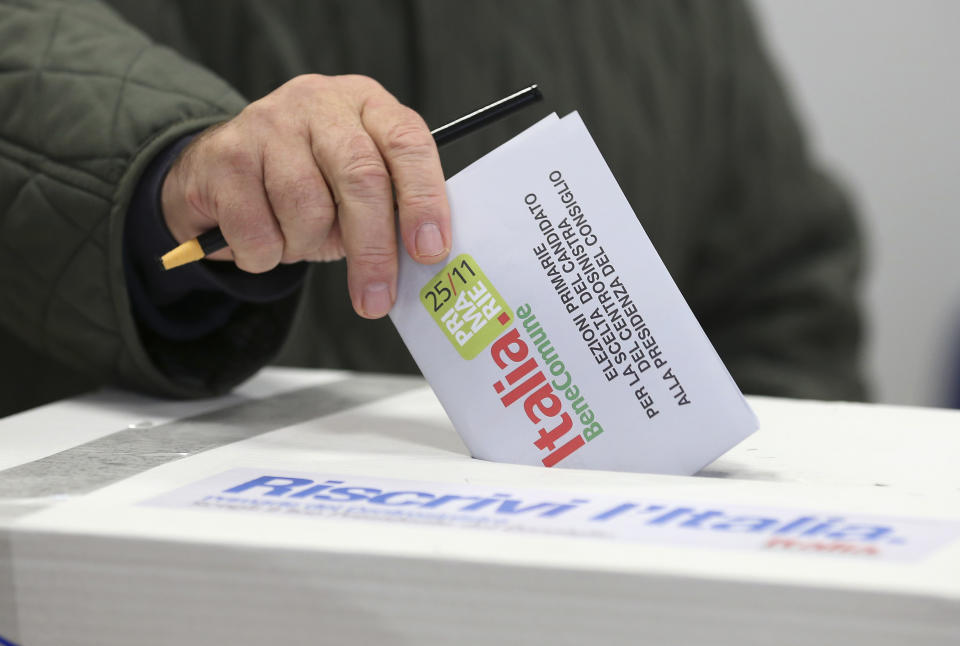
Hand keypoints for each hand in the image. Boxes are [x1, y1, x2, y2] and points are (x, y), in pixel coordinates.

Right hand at [161, 74, 450, 317]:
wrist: (217, 170)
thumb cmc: (308, 184)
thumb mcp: (355, 188)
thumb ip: (392, 210)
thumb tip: (423, 259)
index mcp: (367, 105)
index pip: (407, 143)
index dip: (424, 199)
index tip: (430, 250)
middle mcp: (320, 103)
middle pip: (361, 177)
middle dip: (374, 248)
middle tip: (378, 299)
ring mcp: (268, 122)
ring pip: (306, 208)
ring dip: (305, 246)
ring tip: (296, 239)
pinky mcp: (225, 155)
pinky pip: (257, 231)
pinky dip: (264, 254)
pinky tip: (261, 238)